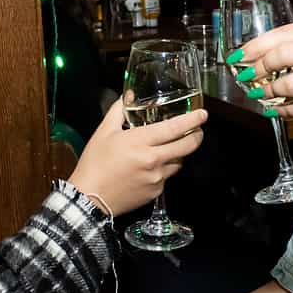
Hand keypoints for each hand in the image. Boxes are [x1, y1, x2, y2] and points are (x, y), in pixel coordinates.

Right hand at [68, 101, 206, 215]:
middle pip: (187, 146)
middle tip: (197, 129)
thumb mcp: (104, 132)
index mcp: (140, 142)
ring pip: (179, 162)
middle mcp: (153, 160)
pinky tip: (154, 165)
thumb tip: (129, 95)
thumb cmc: (95, 163)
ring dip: (180, 153)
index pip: (174, 128)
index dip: (192, 120)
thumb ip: (119, 110)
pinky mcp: (156, 192)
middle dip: (197, 135)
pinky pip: (167, 176)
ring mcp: (157, 178)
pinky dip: (165, 168)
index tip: (203, 114)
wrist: (89, 198)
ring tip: (173, 146)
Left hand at [234, 23, 292, 140]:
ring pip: (288, 85)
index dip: (253, 46)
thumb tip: (257, 56)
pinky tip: (275, 110)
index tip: (236, 57)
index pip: (280, 35)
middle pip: (280, 56)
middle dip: (257, 69)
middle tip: (246, 78)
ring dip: (268, 92)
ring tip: (260, 95)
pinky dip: (284, 111)